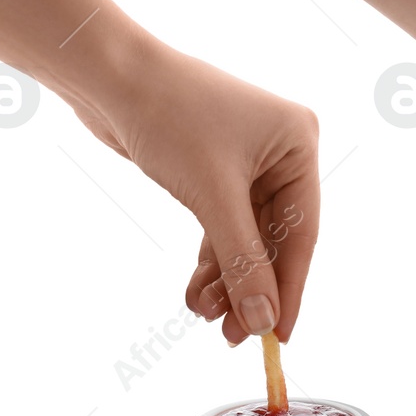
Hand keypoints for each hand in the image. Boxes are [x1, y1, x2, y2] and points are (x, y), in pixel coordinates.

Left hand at [76, 47, 321, 345]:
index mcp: (299, 145)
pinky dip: (210, 261)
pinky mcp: (213, 173)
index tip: (280, 337)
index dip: (290, 289)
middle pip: (273, 241)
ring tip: (204, 315)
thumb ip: (242, 262)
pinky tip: (196, 293)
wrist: (111, 77)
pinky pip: (221, 228)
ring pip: (244, 239)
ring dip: (226, 280)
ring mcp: (246, 164)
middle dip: (250, 289)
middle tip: (232, 336)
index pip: (303, 233)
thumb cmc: (170, 116)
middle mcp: (280, 154)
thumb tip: (263, 320)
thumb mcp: (213, 196)